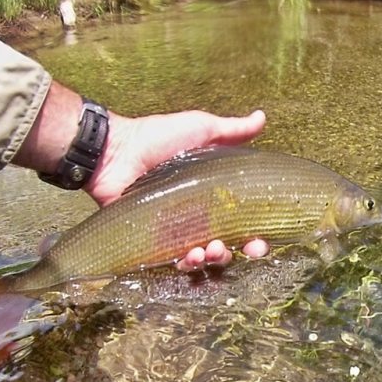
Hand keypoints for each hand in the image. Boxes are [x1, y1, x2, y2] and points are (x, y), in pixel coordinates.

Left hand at [14, 81, 270, 269]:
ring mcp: (176, 231)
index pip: (243, 220)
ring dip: (215, 258)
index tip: (265, 238)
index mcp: (214, 193)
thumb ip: (232, 130)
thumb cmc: (159, 138)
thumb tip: (262, 117)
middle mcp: (199, 215)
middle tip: (250, 249)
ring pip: (204, 257)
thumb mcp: (200, 129)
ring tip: (212, 249)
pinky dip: (186, 263)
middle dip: (244, 250)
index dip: (257, 233)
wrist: (117, 152)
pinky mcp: (154, 242)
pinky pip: (174, 261)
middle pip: (229, 243)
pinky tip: (190, 256)